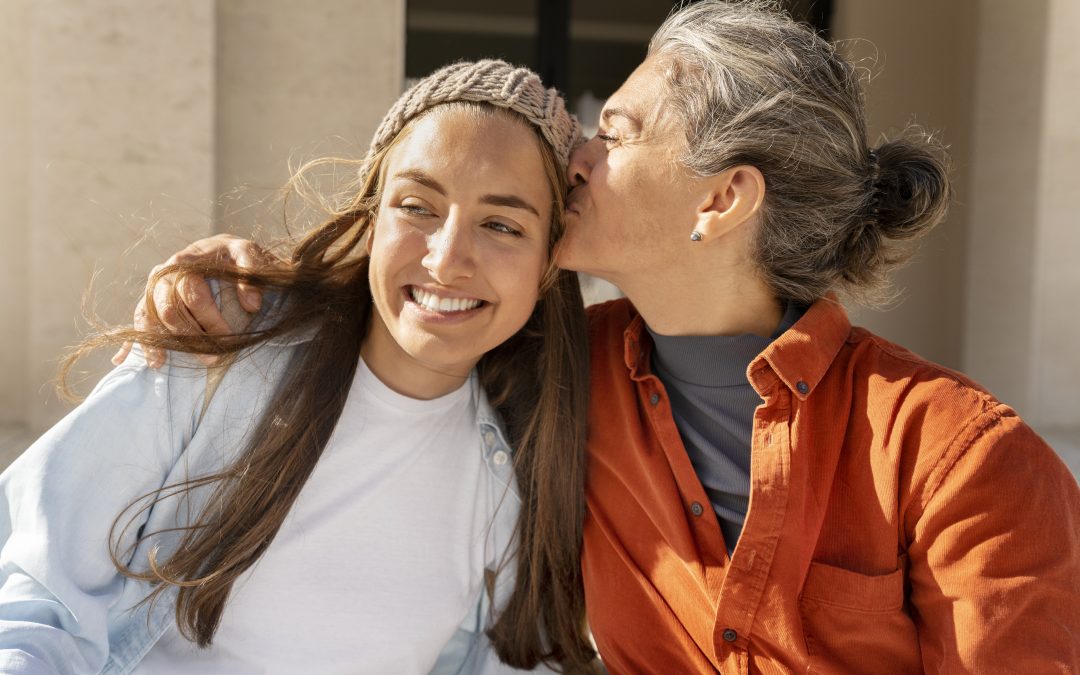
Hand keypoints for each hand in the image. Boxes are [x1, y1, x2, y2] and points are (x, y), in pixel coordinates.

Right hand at [112, 234, 273, 367]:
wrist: (220, 251)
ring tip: (178, 362)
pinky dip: (141, 341)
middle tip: (213, 356)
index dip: (209, 318)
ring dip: (165, 343)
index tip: (228, 334)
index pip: (192, 294)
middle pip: (169, 309)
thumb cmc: (234, 255)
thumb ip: (252, 270)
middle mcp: (164, 275)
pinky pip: (140, 320)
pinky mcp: (151, 302)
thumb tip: (252, 304)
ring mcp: (155, 289)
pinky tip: (145, 361)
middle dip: (190, 336)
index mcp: (185, 262)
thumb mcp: (248, 252)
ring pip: (151, 317)